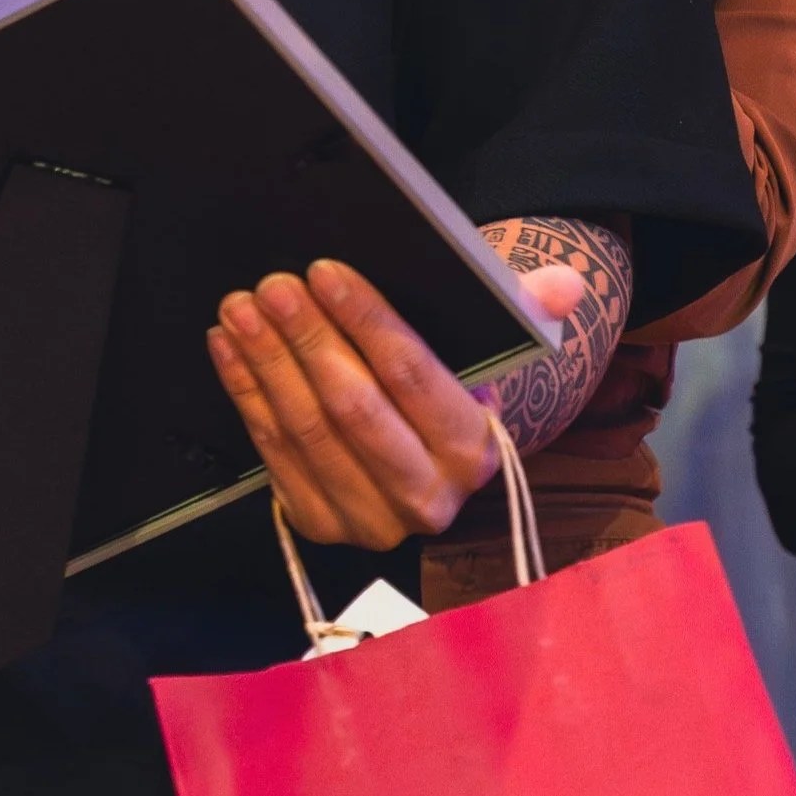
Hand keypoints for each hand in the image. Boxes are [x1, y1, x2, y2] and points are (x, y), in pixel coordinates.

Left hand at [206, 257, 582, 549]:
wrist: (423, 454)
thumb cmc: (449, 385)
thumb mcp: (493, 349)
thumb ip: (526, 313)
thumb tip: (567, 285)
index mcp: (473, 450)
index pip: (412, 375)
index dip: (365, 320)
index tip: (325, 271)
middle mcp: (427, 499)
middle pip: (352, 407)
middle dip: (308, 338)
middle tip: (273, 284)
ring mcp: (369, 520)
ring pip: (306, 429)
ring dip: (266, 362)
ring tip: (241, 305)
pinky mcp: (320, 524)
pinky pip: (272, 453)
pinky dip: (245, 394)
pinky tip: (227, 347)